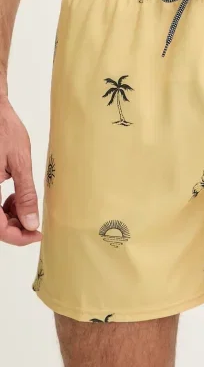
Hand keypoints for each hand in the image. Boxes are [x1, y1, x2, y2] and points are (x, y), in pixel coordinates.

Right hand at [0, 96, 41, 244]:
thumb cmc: (4, 129)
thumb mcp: (20, 162)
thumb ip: (25, 194)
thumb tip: (31, 223)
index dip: (18, 237)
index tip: (37, 234)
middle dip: (14, 226)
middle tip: (35, 220)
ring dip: (8, 215)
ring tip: (24, 201)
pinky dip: (1, 204)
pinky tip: (14, 194)